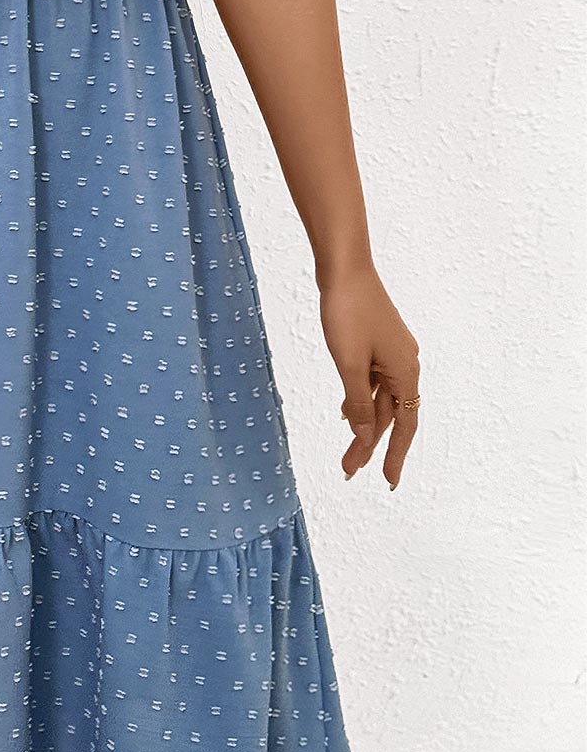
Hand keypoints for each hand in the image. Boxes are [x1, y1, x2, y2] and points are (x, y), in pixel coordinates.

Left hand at [317, 261, 420, 489]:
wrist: (345, 268)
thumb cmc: (348, 313)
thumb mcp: (350, 365)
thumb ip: (360, 403)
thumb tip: (366, 436)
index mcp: (406, 372)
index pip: (405, 426)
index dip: (395, 456)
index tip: (388, 482)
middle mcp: (406, 364)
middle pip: (391, 415)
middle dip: (370, 445)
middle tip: (349, 471)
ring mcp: (393, 352)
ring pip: (380, 398)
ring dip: (364, 423)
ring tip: (346, 450)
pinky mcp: (379, 342)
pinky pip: (374, 381)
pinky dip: (361, 399)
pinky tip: (347, 410)